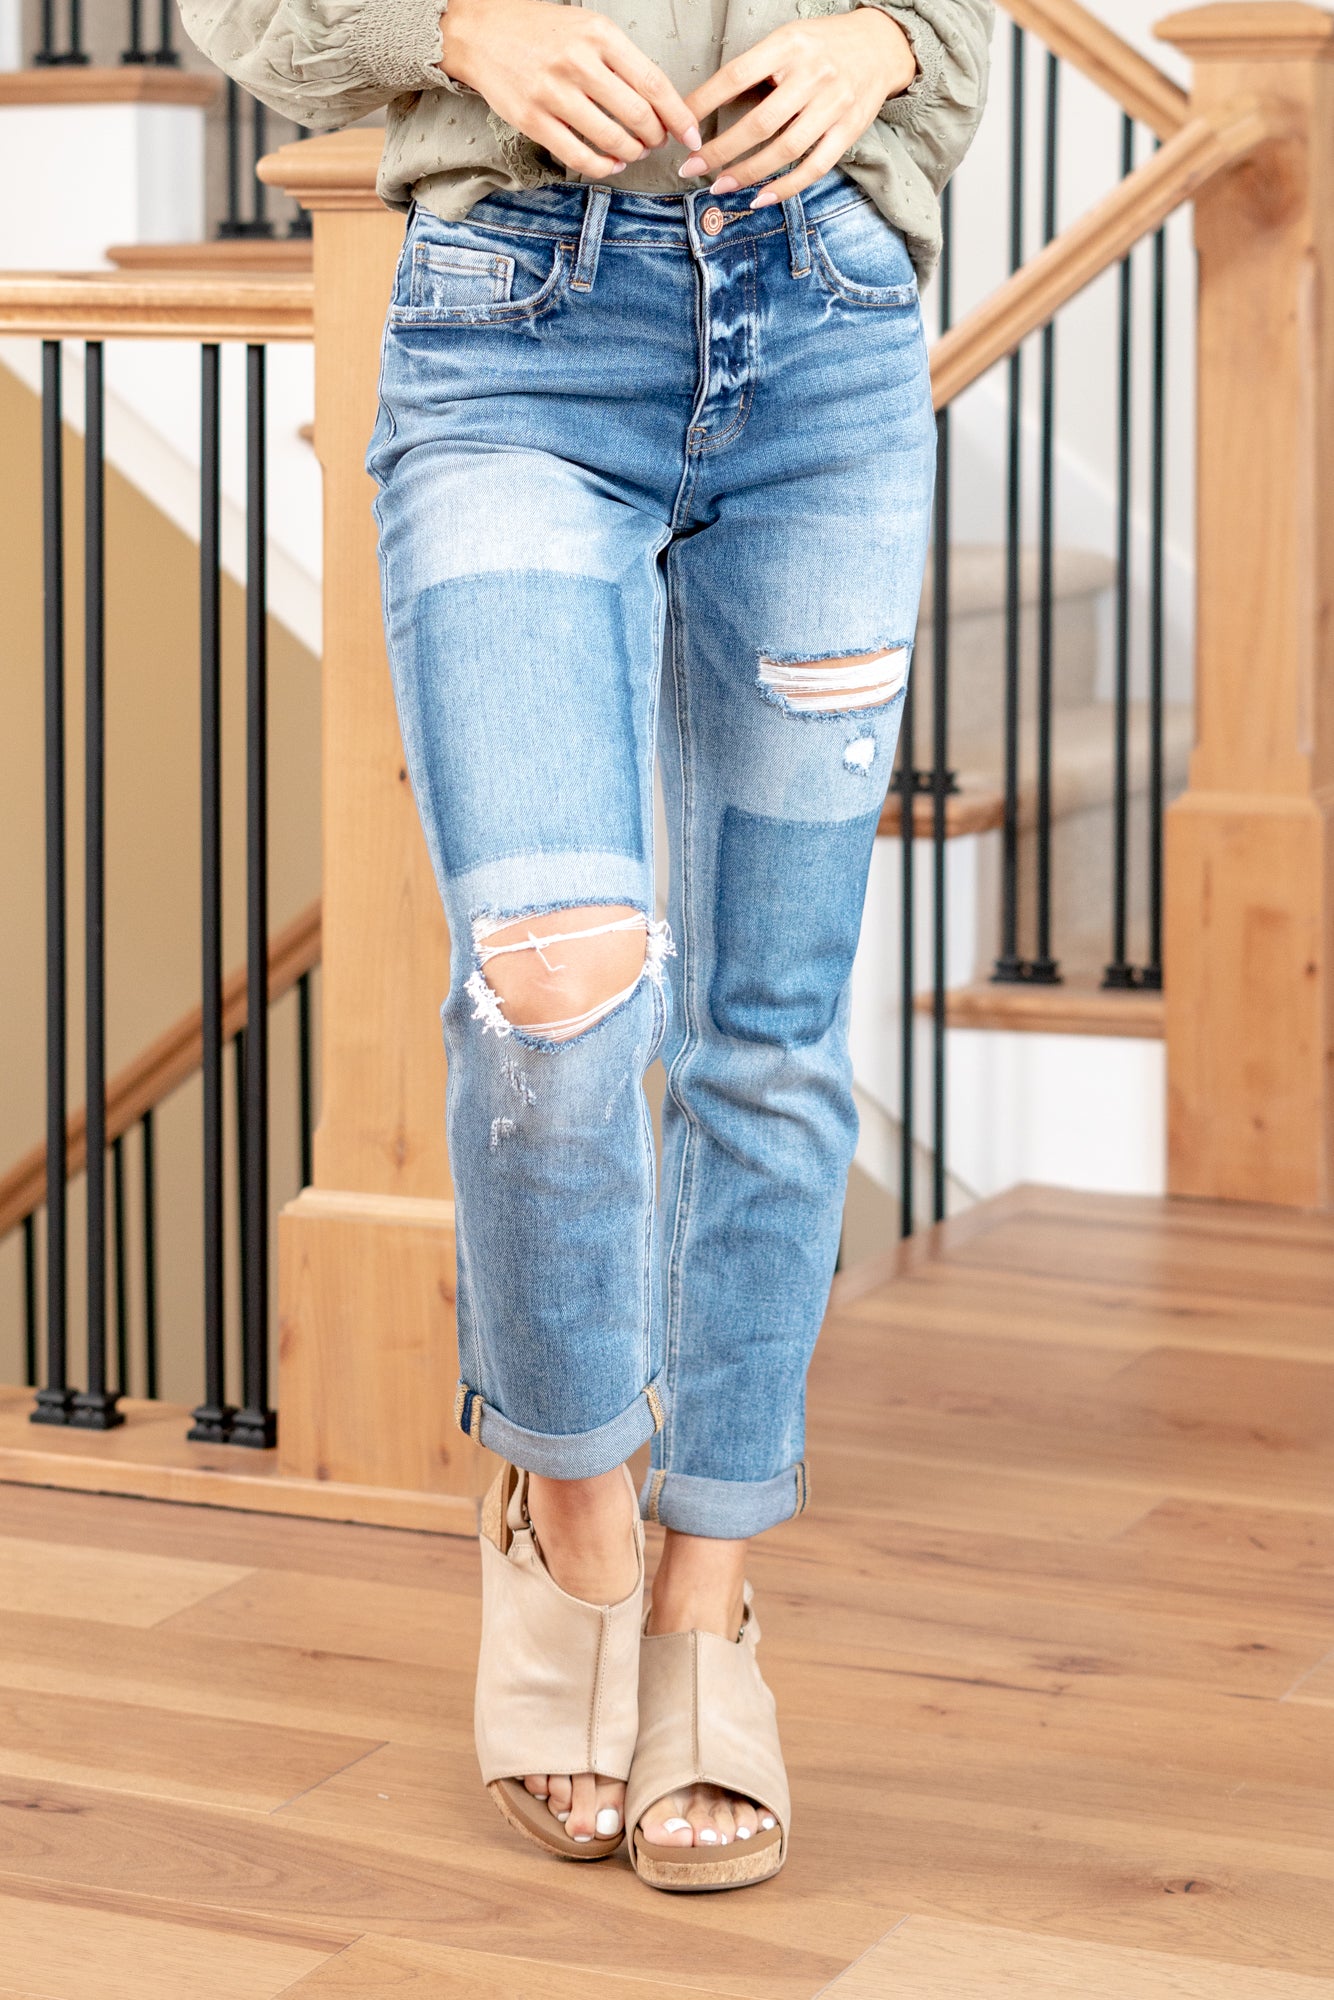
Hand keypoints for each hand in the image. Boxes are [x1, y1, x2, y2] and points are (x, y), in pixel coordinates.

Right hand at [439, 0, 702, 181]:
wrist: (480, 32)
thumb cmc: (539, 30)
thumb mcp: (586, 27)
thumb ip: (620, 60)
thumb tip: (658, 104)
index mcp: (600, 35)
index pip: (654, 83)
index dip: (679, 116)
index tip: (691, 134)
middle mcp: (579, 62)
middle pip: (638, 116)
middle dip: (656, 138)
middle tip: (656, 142)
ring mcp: (554, 93)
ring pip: (613, 139)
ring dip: (632, 152)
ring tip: (633, 150)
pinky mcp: (533, 119)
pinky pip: (580, 156)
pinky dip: (604, 166)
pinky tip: (611, 162)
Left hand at [679, 11, 916, 207]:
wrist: (881, 45)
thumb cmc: (823, 45)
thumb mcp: (788, 40)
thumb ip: (756, 67)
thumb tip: (709, 105)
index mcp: (788, 45)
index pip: (736, 76)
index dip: (704, 104)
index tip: (682, 129)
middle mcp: (813, 74)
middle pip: (759, 122)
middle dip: (720, 150)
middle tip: (691, 168)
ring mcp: (834, 104)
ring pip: (784, 150)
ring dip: (747, 173)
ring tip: (719, 186)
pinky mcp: (849, 130)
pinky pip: (814, 167)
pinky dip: (785, 188)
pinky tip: (759, 198)